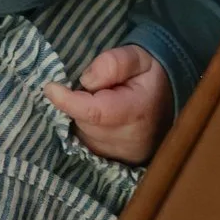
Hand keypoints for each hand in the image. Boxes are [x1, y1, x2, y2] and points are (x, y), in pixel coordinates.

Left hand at [43, 44, 171, 164]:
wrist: (168, 102)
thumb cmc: (150, 76)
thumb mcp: (138, 57)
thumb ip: (113, 63)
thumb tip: (86, 81)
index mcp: (138, 111)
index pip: (97, 112)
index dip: (69, 101)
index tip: (50, 88)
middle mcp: (130, 140)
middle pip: (85, 121)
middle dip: (79, 102)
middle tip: (96, 87)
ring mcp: (122, 155)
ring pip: (83, 133)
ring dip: (81, 116)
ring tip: (101, 100)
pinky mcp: (113, 162)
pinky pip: (86, 143)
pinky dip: (85, 127)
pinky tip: (98, 117)